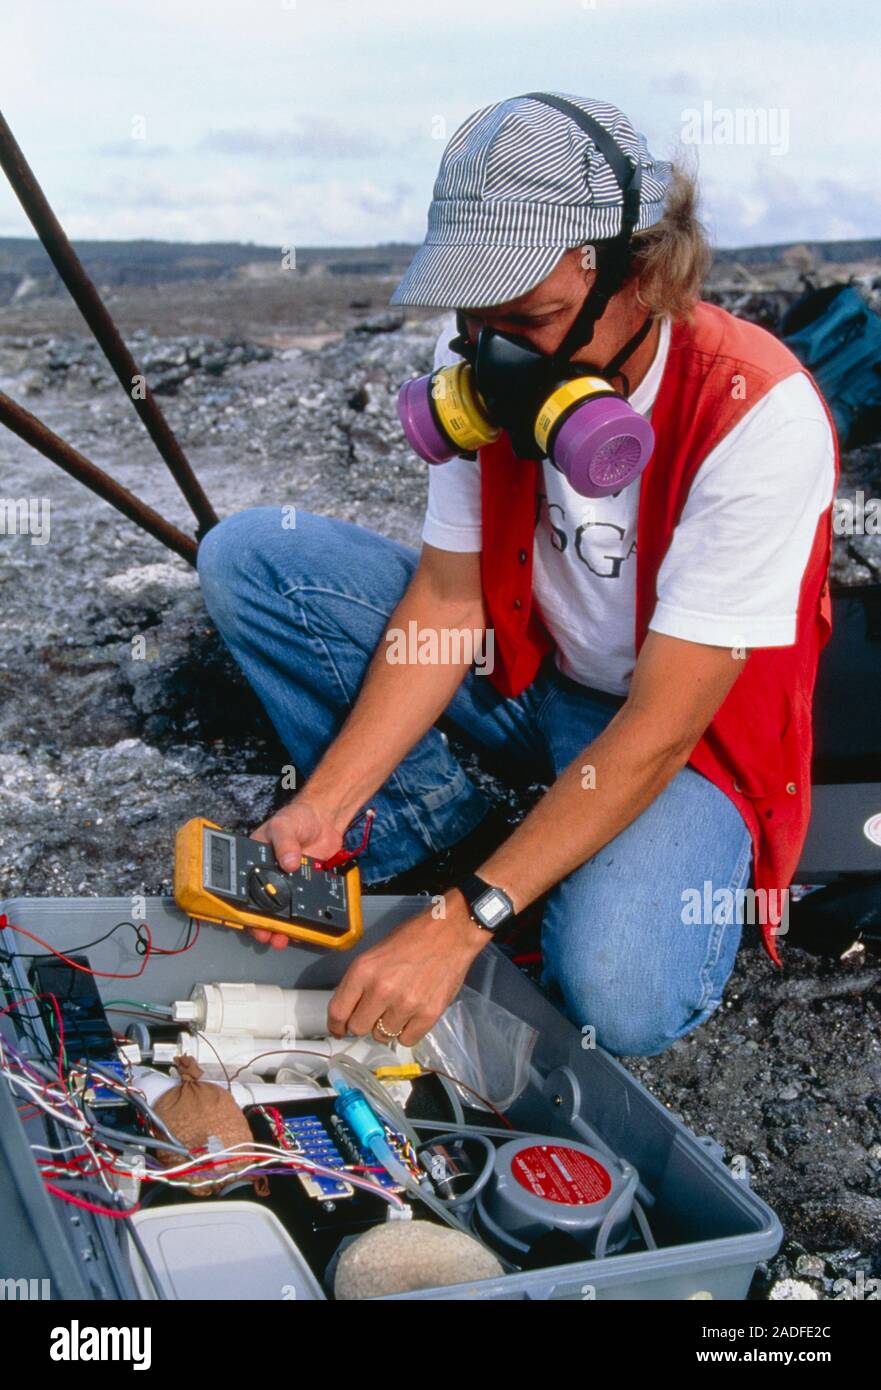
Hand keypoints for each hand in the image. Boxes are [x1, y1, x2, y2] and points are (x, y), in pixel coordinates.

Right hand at [248, 797, 342, 948]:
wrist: (325, 820)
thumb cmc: (297, 818)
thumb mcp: (284, 825)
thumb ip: (285, 842)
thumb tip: (288, 861)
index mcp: (257, 863)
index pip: (245, 888)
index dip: (245, 906)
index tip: (249, 918)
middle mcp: (270, 878)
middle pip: (263, 906)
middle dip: (263, 924)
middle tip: (266, 935)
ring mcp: (290, 885)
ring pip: (283, 912)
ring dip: (283, 928)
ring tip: (284, 938)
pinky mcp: (308, 889)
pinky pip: (304, 908)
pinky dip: (304, 921)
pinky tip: (305, 929)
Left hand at [327, 895, 488, 1046]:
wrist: (451, 932)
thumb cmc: (412, 937)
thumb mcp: (376, 953)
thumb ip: (361, 981)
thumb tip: (352, 1008)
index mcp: (363, 971)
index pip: (338, 1012)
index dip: (335, 1025)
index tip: (339, 1029)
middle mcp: (381, 990)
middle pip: (358, 1028)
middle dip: (363, 1023)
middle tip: (374, 1014)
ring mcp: (406, 1005)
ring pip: (382, 1036)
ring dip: (386, 1026)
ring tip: (398, 1009)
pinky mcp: (429, 1015)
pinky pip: (407, 1040)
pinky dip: (407, 1031)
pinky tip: (412, 1016)